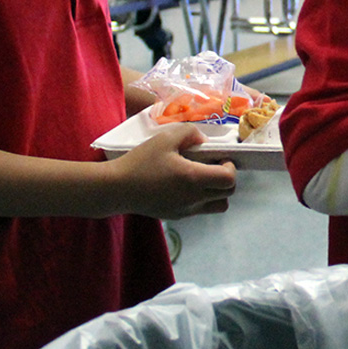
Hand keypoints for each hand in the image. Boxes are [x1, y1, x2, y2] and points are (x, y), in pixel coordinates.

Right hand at [111, 123, 236, 218]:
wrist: (117, 188)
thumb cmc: (140, 161)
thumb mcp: (164, 138)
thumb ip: (189, 133)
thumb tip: (203, 141)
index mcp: (193, 178)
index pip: (229, 179)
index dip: (230, 166)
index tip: (219, 157)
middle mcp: (194, 198)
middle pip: (228, 193)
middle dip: (226, 178)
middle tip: (213, 165)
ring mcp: (186, 210)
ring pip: (218, 206)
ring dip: (217, 191)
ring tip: (202, 177)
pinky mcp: (177, 215)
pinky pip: (200, 209)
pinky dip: (201, 198)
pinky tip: (184, 185)